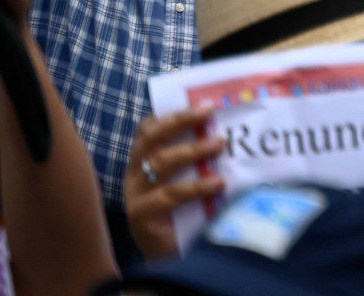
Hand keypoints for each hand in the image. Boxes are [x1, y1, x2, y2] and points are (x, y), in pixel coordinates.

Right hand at [124, 108, 224, 261]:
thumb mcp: (189, 183)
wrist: (169, 260)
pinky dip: (196, 187)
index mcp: (143, 163)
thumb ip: (199, 162)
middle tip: (208, 113)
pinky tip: (218, 184)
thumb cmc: (183, 217)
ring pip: (160, 163)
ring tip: (219, 144)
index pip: (148, 130)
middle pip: (151, 139)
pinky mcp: (141, 216)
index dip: (172, 115)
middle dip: (180, 121)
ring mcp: (136, 195)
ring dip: (193, 151)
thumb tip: (228, 135)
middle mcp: (135, 175)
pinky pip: (170, 195)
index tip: (201, 105)